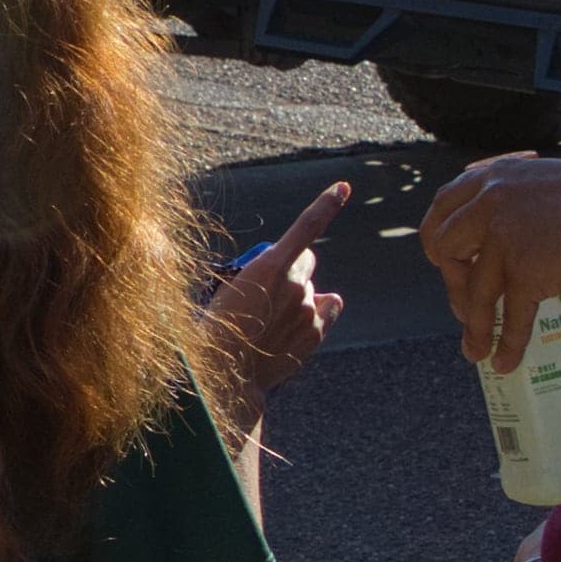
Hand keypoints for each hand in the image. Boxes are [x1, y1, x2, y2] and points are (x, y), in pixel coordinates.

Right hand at [203, 181, 348, 431]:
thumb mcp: (225, 292)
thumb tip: (310, 285)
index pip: (307, 228)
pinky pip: (327, 308)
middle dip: (293, 268)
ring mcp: (308, 310)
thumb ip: (262, 275)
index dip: (326, 204)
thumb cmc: (216, 329)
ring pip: (312, 290)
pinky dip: (319, 310)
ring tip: (271, 317)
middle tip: (267, 289)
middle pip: (306, 262)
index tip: (344, 187)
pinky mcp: (316, 332)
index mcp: (269, 267)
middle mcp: (295, 285)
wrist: (226, 374)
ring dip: (299, 294)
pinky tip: (299, 322)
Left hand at [420, 153, 560, 371]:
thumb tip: (485, 249)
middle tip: (466, 310)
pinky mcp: (529, 268)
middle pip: (446, 252)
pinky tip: (505, 362)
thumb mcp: (542, 187)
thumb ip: (510, 205)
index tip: (448, 267)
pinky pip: (509, 316)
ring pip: (475, 293)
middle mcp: (491, 202)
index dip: (438, 244)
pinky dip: (507, 344)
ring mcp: (507, 235)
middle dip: (453, 286)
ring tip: (475, 352)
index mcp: (492, 178)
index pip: (441, 211)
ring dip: (474, 328)